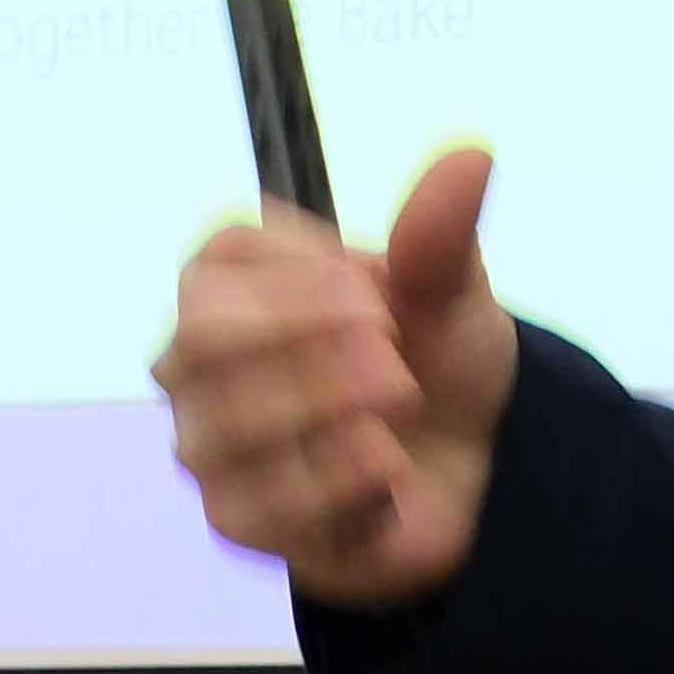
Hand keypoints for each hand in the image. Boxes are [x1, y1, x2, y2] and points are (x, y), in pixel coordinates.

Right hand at [152, 149, 514, 610]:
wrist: (476, 458)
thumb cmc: (432, 352)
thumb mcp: (451, 287)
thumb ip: (440, 230)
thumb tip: (472, 151)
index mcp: (232, 281)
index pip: (219, 258)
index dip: (300, 273)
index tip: (380, 289)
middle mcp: (197, 361)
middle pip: (203, 339)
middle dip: (307, 342)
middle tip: (394, 352)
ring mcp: (211, 445)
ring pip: (225, 429)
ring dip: (326, 411)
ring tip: (399, 404)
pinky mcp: (241, 522)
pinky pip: (266, 508)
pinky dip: (340, 485)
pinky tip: (389, 472)